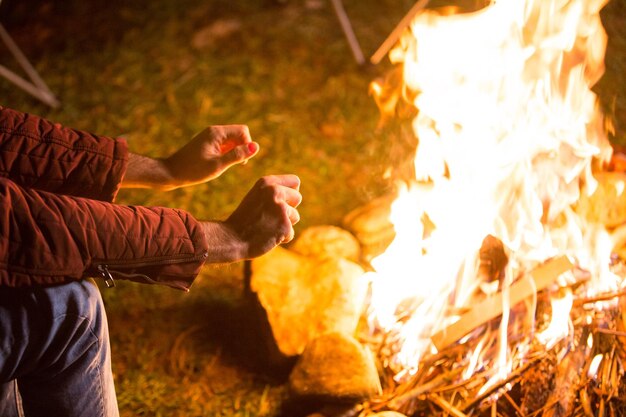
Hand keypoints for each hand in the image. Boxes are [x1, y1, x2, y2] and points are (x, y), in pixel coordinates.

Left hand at [121, 125, 258, 190]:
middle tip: (235, 164)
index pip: (243, 131)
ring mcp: (210, 136)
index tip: (241, 162)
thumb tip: (256, 147)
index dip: (247, 145)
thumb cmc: (194, 170)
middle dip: (242, 148)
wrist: (171, 172)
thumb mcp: (218, 165)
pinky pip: (225, 144)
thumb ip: (238, 155)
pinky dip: (227, 153)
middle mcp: (214, 131)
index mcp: (217, 133)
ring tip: (225, 165)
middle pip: (239, 134)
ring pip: (232, 140)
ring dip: (235, 152)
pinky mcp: (207, 143)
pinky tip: (219, 164)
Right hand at [202, 175, 301, 261]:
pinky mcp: (284, 225)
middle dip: (289, 209)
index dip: (291, 192)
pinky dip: (281, 238)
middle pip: (298, 198)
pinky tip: (267, 236)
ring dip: (284, 224)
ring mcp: (281, 208)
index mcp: (267, 182)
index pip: (295, 181)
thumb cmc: (244, 220)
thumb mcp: (256, 197)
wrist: (231, 239)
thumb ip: (274, 193)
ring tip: (266, 226)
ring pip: (295, 216)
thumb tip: (297, 195)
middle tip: (270, 217)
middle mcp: (275, 191)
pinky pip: (290, 233)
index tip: (282, 201)